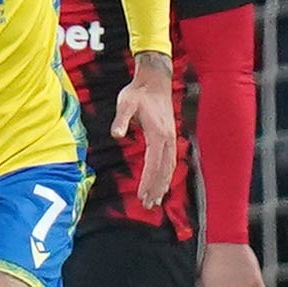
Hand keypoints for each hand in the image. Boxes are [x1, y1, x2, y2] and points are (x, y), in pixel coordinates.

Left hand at [115, 55, 178, 210]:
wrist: (154, 81)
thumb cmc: (137, 93)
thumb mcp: (125, 103)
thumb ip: (121, 120)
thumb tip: (117, 135)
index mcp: (158, 134)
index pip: (153, 163)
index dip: (148, 181)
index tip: (142, 195)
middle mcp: (168, 139)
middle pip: (163, 169)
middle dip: (156, 188)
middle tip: (148, 205)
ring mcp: (171, 138)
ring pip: (169, 166)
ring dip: (163, 184)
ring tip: (155, 200)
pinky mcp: (169, 137)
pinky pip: (170, 160)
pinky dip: (166, 174)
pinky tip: (162, 184)